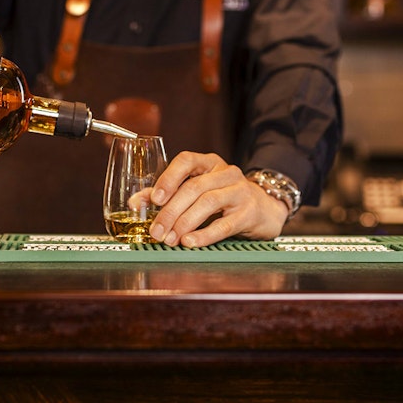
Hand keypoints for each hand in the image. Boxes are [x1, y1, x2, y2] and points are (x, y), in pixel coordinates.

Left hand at [148, 152, 288, 246]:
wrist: (266, 208)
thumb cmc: (224, 198)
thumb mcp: (198, 190)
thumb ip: (167, 193)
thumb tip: (137, 202)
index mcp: (209, 163)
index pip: (186, 160)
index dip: (168, 178)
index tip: (154, 199)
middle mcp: (226, 173)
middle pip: (193, 188)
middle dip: (170, 211)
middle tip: (156, 231)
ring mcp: (240, 191)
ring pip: (208, 203)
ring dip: (184, 223)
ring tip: (170, 239)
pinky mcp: (249, 213)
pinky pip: (224, 224)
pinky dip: (204, 235)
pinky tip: (190, 242)